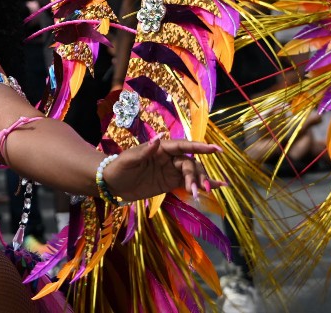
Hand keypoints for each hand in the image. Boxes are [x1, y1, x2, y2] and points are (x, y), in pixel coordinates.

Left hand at [103, 138, 223, 201]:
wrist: (112, 184)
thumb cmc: (118, 168)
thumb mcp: (128, 160)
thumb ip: (144, 151)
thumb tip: (159, 138)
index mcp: (160, 148)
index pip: (182, 146)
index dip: (198, 147)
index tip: (215, 149)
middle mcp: (168, 158)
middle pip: (190, 163)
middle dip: (197, 175)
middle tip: (198, 189)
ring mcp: (171, 170)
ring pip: (192, 173)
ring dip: (200, 181)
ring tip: (204, 192)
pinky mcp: (170, 182)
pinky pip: (188, 183)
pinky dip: (202, 184)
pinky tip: (218, 187)